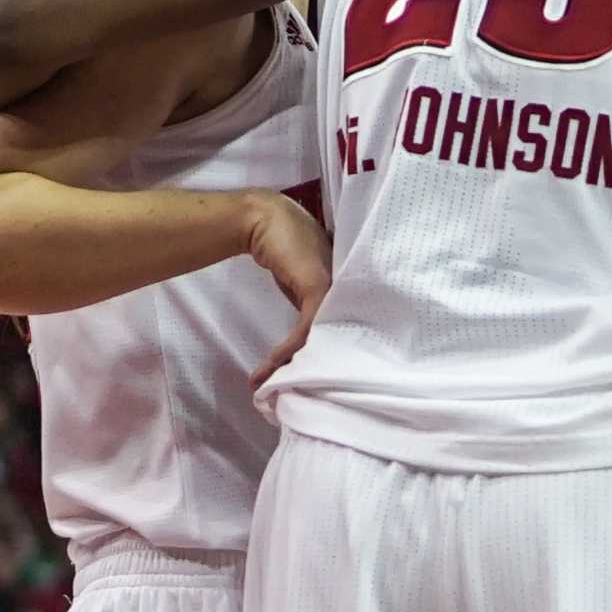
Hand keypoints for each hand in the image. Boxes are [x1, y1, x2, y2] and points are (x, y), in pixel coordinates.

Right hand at [242, 189, 332, 390]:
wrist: (263, 219)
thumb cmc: (283, 246)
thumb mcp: (300, 284)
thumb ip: (311, 306)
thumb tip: (310, 338)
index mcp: (348, 288)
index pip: (347, 332)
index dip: (330, 359)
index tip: (308, 381)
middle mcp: (348, 288)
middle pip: (340, 341)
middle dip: (316, 370)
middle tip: (293, 392)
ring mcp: (336, 287)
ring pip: (323, 339)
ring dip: (295, 364)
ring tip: (273, 383)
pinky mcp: (318, 287)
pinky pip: (306, 330)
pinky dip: (288, 349)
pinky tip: (272, 364)